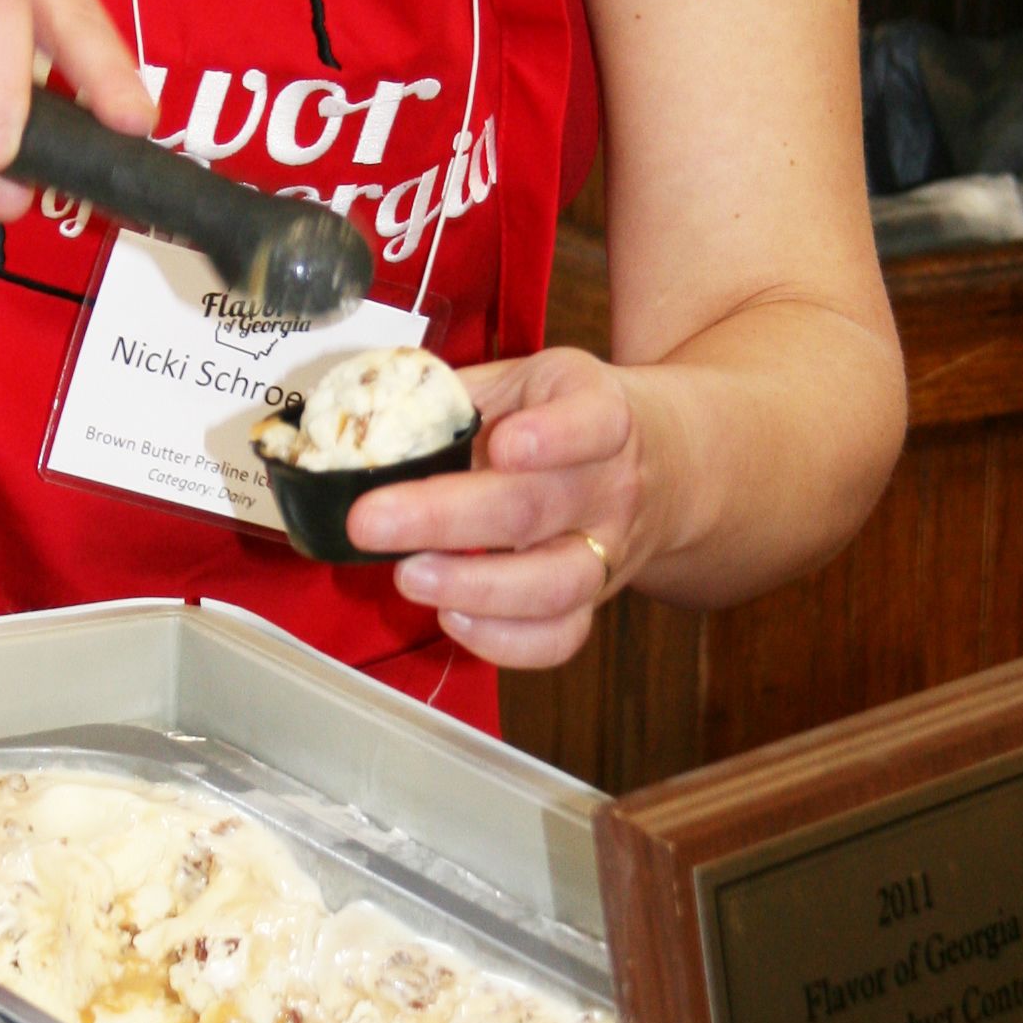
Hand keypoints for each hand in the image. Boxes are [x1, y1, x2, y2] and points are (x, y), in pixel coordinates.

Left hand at [344, 346, 665, 668]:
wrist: (659, 461)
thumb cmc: (561, 415)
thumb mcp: (523, 382)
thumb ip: (451, 396)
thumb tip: (363, 419)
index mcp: (597, 411)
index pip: (594, 421)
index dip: (553, 435)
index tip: (505, 444)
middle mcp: (610, 484)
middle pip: (538, 508)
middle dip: (446, 518)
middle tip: (370, 522)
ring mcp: (606, 549)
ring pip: (554, 585)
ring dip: (472, 587)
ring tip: (407, 576)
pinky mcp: (593, 601)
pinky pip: (560, 637)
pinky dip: (504, 640)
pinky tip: (450, 617)